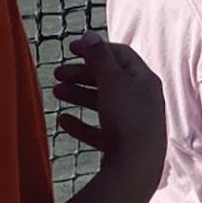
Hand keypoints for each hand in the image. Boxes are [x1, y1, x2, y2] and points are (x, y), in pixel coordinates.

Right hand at [54, 34, 165, 202]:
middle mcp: (143, 100)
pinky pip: (99, 131)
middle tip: (57, 73)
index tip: (71, 49)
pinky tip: (63, 122)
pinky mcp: (123, 146)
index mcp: (145, 80)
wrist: (137, 168)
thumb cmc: (127, 118)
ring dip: (78, 96)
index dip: (95, 49)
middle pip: (109, 79)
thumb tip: (89, 34)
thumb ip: (99, 57)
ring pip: (102, 104)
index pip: (120, 55)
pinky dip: (82, 125)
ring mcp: (133, 124)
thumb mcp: (111, 81)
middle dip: (82, 74)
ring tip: (56, 93)